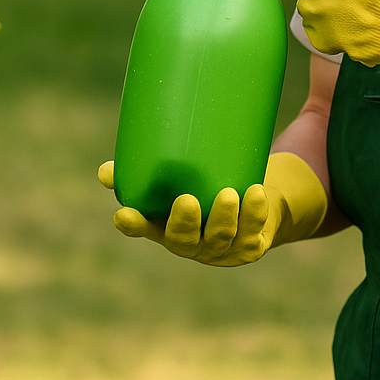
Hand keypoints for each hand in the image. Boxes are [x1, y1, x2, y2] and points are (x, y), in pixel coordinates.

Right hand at [98, 153, 326, 266]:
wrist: (256, 202)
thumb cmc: (208, 180)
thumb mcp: (182, 167)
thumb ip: (154, 153)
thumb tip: (124, 133)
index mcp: (167, 224)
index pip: (144, 228)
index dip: (134, 224)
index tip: (123, 214)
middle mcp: (191, 241)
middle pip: (182, 239)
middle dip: (183, 223)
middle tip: (186, 200)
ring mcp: (222, 246)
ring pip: (221, 237)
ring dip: (224, 218)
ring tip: (228, 193)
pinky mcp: (252, 241)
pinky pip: (254, 229)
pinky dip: (255, 212)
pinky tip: (256, 194)